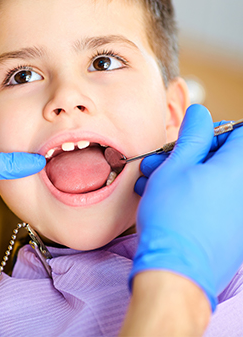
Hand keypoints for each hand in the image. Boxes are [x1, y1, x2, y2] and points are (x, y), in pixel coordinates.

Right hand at [130, 104, 242, 309]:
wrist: (176, 271)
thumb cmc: (173, 217)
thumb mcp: (176, 167)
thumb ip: (192, 136)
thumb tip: (201, 114)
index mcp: (239, 168)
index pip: (237, 134)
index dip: (210, 133)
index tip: (187, 142)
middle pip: (222, 159)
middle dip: (187, 156)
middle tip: (159, 162)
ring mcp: (241, 213)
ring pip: (212, 181)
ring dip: (182, 176)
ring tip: (151, 182)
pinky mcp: (233, 231)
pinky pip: (213, 202)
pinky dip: (191, 196)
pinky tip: (162, 200)